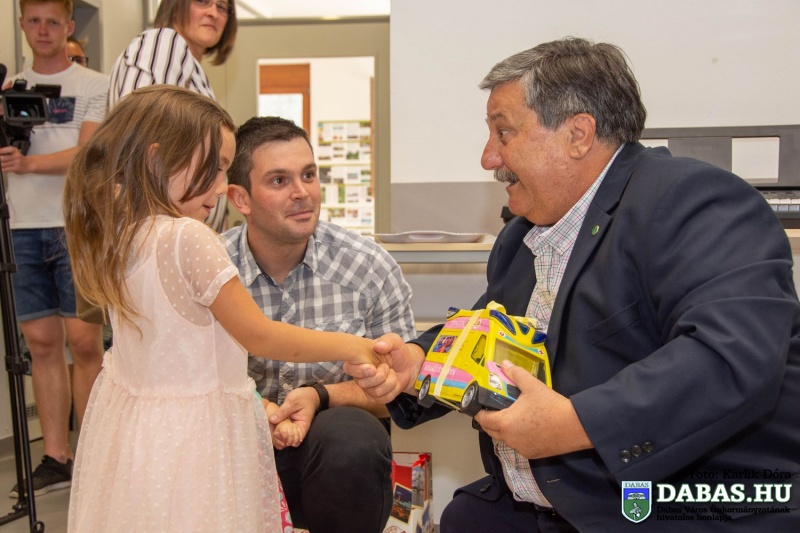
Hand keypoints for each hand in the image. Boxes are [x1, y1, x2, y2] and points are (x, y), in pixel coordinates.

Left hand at [0, 146, 28, 173]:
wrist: (28, 164)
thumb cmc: (19, 158)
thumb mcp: (13, 152)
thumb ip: (5, 151)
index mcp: (14, 150)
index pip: (4, 150)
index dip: (0, 152)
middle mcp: (16, 156)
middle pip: (1, 158)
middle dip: (0, 160)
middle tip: (1, 160)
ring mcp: (16, 162)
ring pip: (2, 164)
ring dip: (1, 165)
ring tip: (2, 164)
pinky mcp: (16, 168)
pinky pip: (5, 169)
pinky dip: (2, 169)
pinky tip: (4, 167)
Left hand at [267, 390, 314, 448]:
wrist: (308, 394)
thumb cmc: (303, 397)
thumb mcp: (292, 402)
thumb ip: (283, 411)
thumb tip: (271, 420)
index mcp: (302, 426)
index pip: (296, 440)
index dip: (287, 440)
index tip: (279, 433)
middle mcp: (297, 429)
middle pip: (289, 441)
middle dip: (280, 439)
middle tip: (273, 432)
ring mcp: (292, 427)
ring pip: (284, 437)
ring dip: (277, 436)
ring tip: (271, 430)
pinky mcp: (287, 424)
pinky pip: (282, 430)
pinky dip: (277, 430)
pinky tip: (271, 426)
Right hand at [345, 333, 423, 403]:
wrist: (409, 365)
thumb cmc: (397, 352)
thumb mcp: (395, 341)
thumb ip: (388, 341)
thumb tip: (378, 346)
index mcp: (359, 361)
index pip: (349, 368)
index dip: (360, 370)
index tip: (373, 367)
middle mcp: (359, 376)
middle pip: (363, 383)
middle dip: (381, 375)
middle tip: (387, 366)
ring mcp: (367, 388)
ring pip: (376, 392)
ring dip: (390, 381)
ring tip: (391, 372)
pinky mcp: (376, 397)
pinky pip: (384, 398)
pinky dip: (393, 389)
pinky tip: (394, 381)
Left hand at [474, 360, 592, 458]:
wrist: (575, 426)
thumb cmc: (550, 405)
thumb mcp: (532, 386)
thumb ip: (516, 374)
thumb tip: (504, 364)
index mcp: (505, 423)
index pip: (483, 420)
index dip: (479, 413)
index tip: (479, 406)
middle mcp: (509, 439)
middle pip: (491, 431)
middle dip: (489, 422)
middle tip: (494, 410)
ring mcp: (520, 448)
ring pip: (505, 439)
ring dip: (503, 430)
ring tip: (511, 417)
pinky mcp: (532, 454)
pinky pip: (518, 446)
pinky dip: (517, 438)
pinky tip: (526, 428)